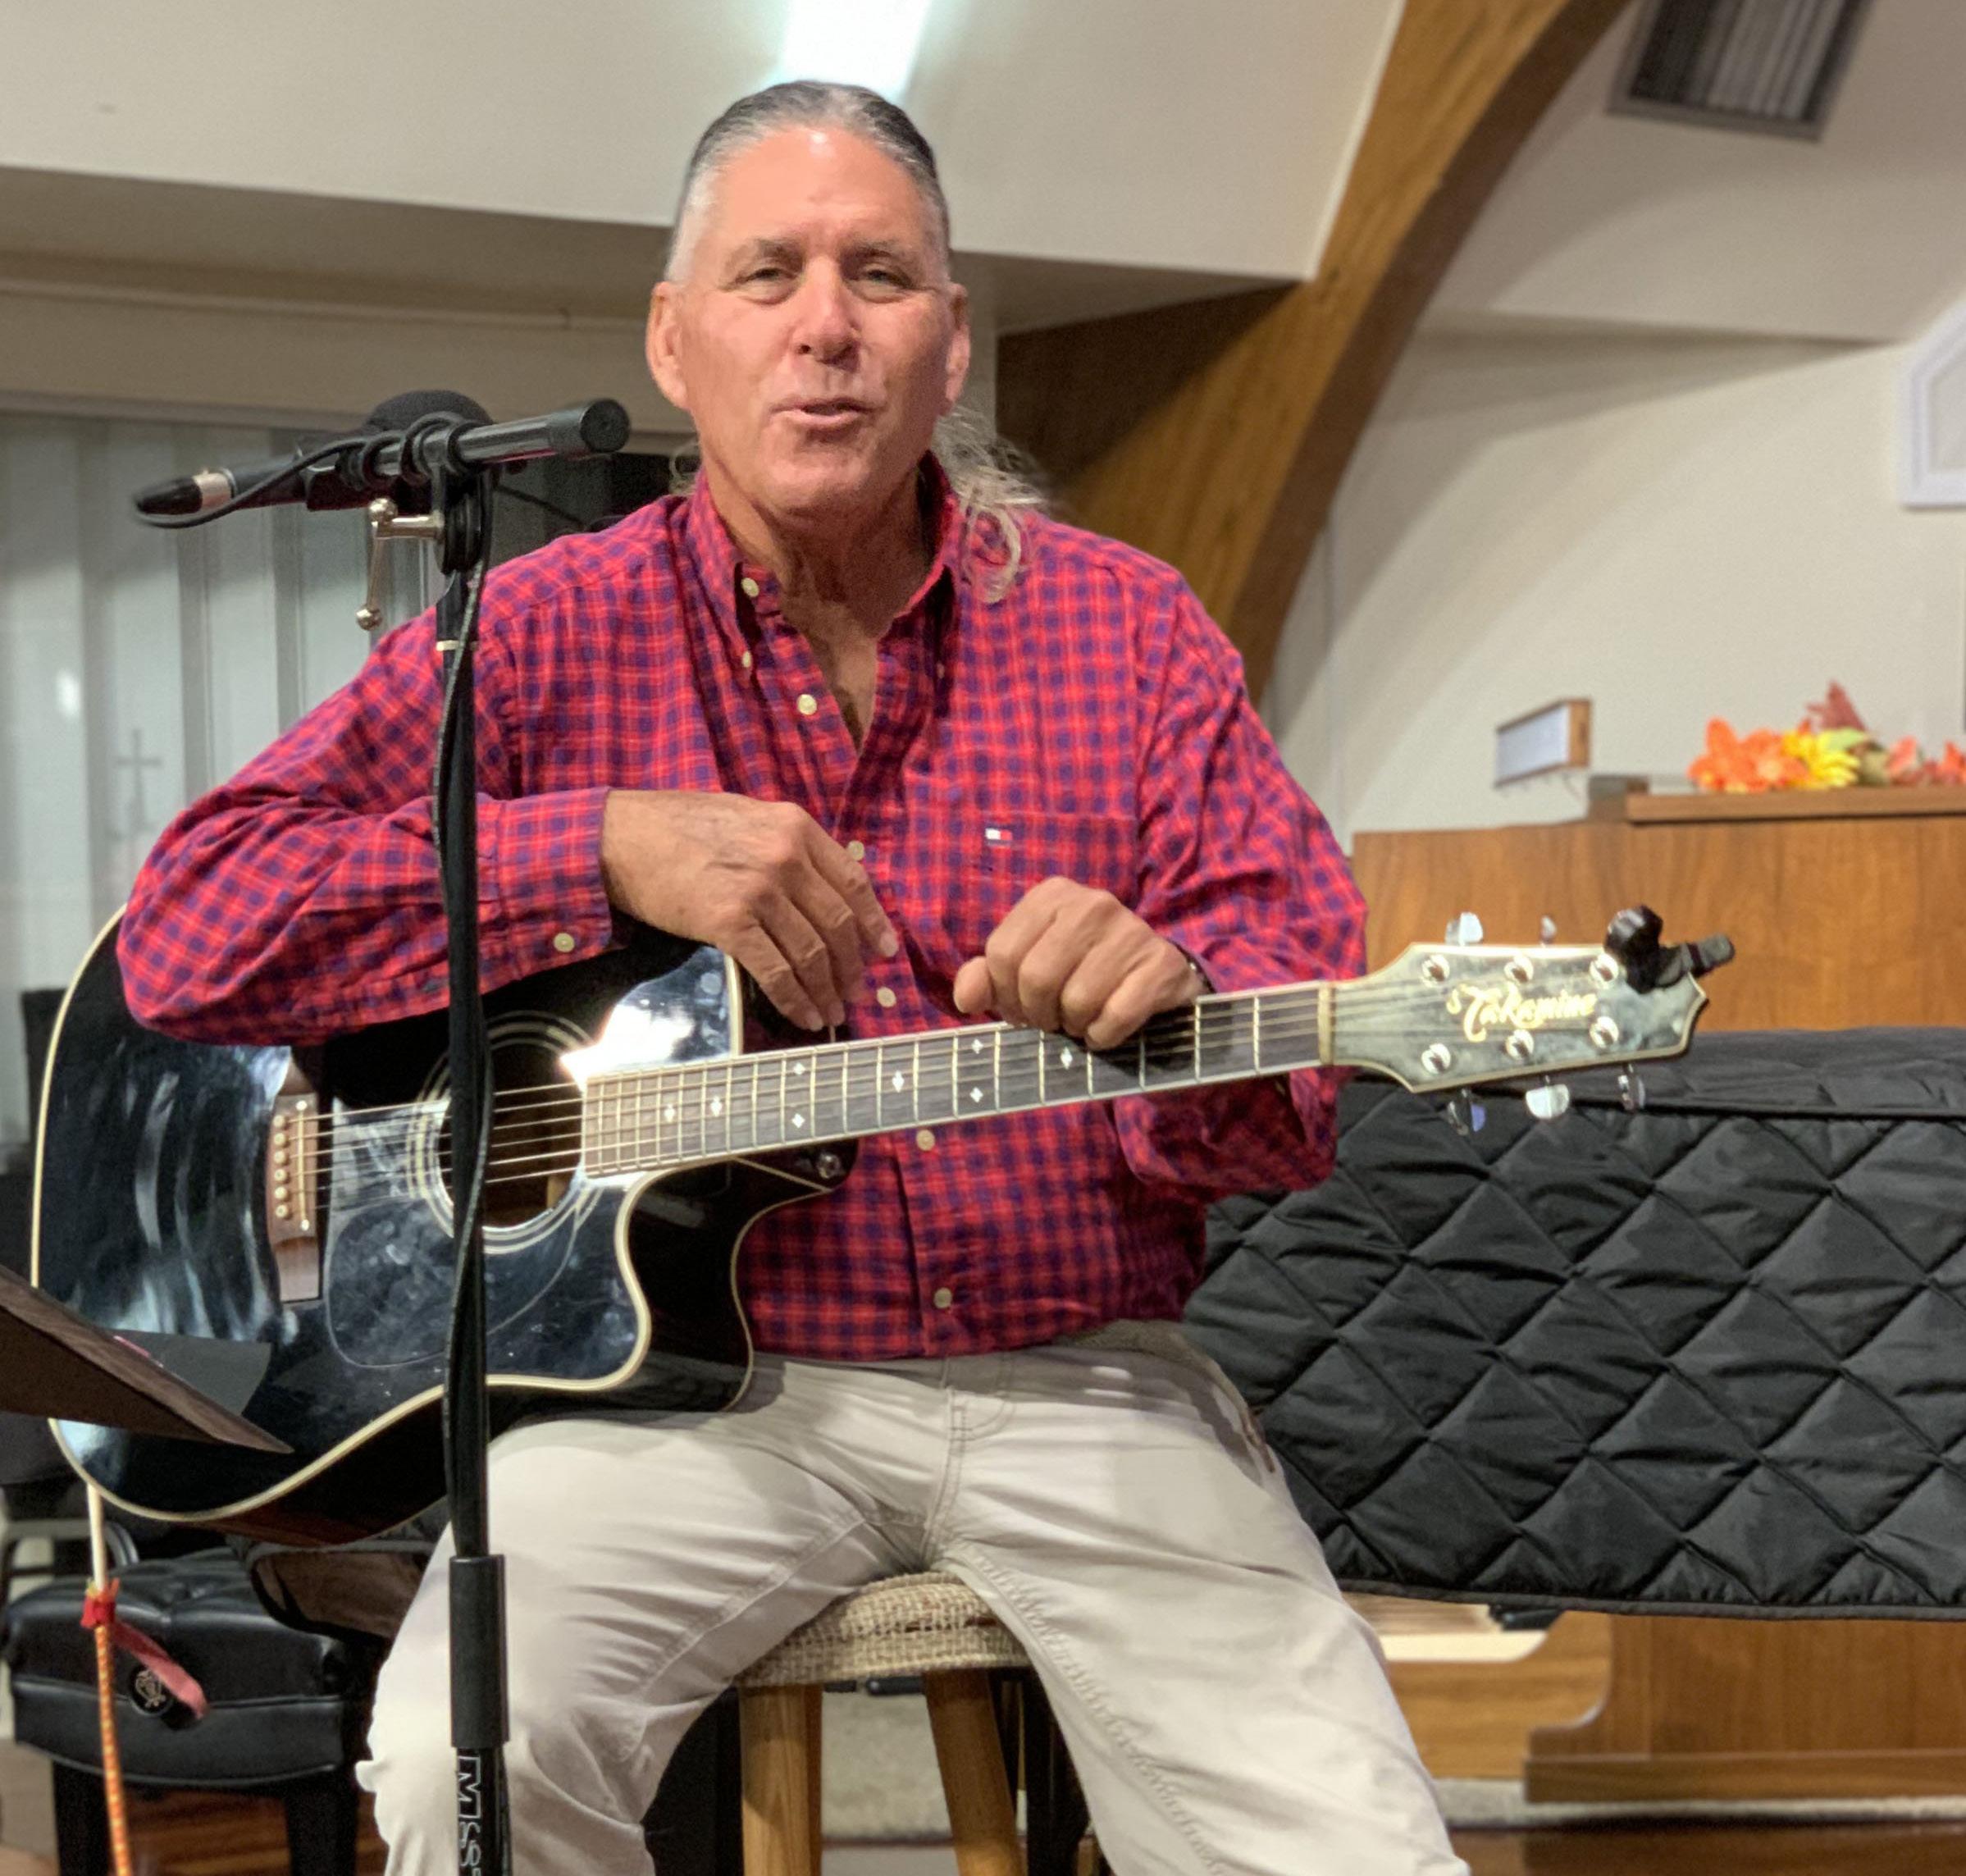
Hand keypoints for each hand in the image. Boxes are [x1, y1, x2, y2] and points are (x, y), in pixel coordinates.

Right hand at [600, 791, 897, 1029]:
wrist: (621, 837)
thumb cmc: (678, 826)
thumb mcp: (748, 817)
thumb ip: (787, 845)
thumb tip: (821, 888)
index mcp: (796, 827)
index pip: (853, 882)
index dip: (874, 922)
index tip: (885, 950)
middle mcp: (785, 857)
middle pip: (838, 924)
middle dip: (852, 966)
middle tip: (856, 992)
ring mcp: (759, 891)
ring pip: (812, 953)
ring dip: (827, 990)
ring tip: (833, 1011)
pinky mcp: (729, 923)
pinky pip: (776, 971)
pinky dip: (795, 1000)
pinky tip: (803, 1016)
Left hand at [951, 877, 1201, 1049]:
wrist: (1157, 983)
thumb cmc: (1081, 975)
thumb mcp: (1027, 969)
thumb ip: (988, 978)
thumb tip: (967, 999)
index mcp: (1052, 896)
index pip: (1002, 953)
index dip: (1005, 995)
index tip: (1022, 1009)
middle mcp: (1093, 902)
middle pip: (1036, 977)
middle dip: (1039, 1014)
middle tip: (1054, 1021)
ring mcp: (1132, 930)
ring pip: (1077, 1000)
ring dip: (1075, 1026)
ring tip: (1083, 1020)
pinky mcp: (1162, 964)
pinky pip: (1116, 1016)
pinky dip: (1105, 1035)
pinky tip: (1108, 1029)